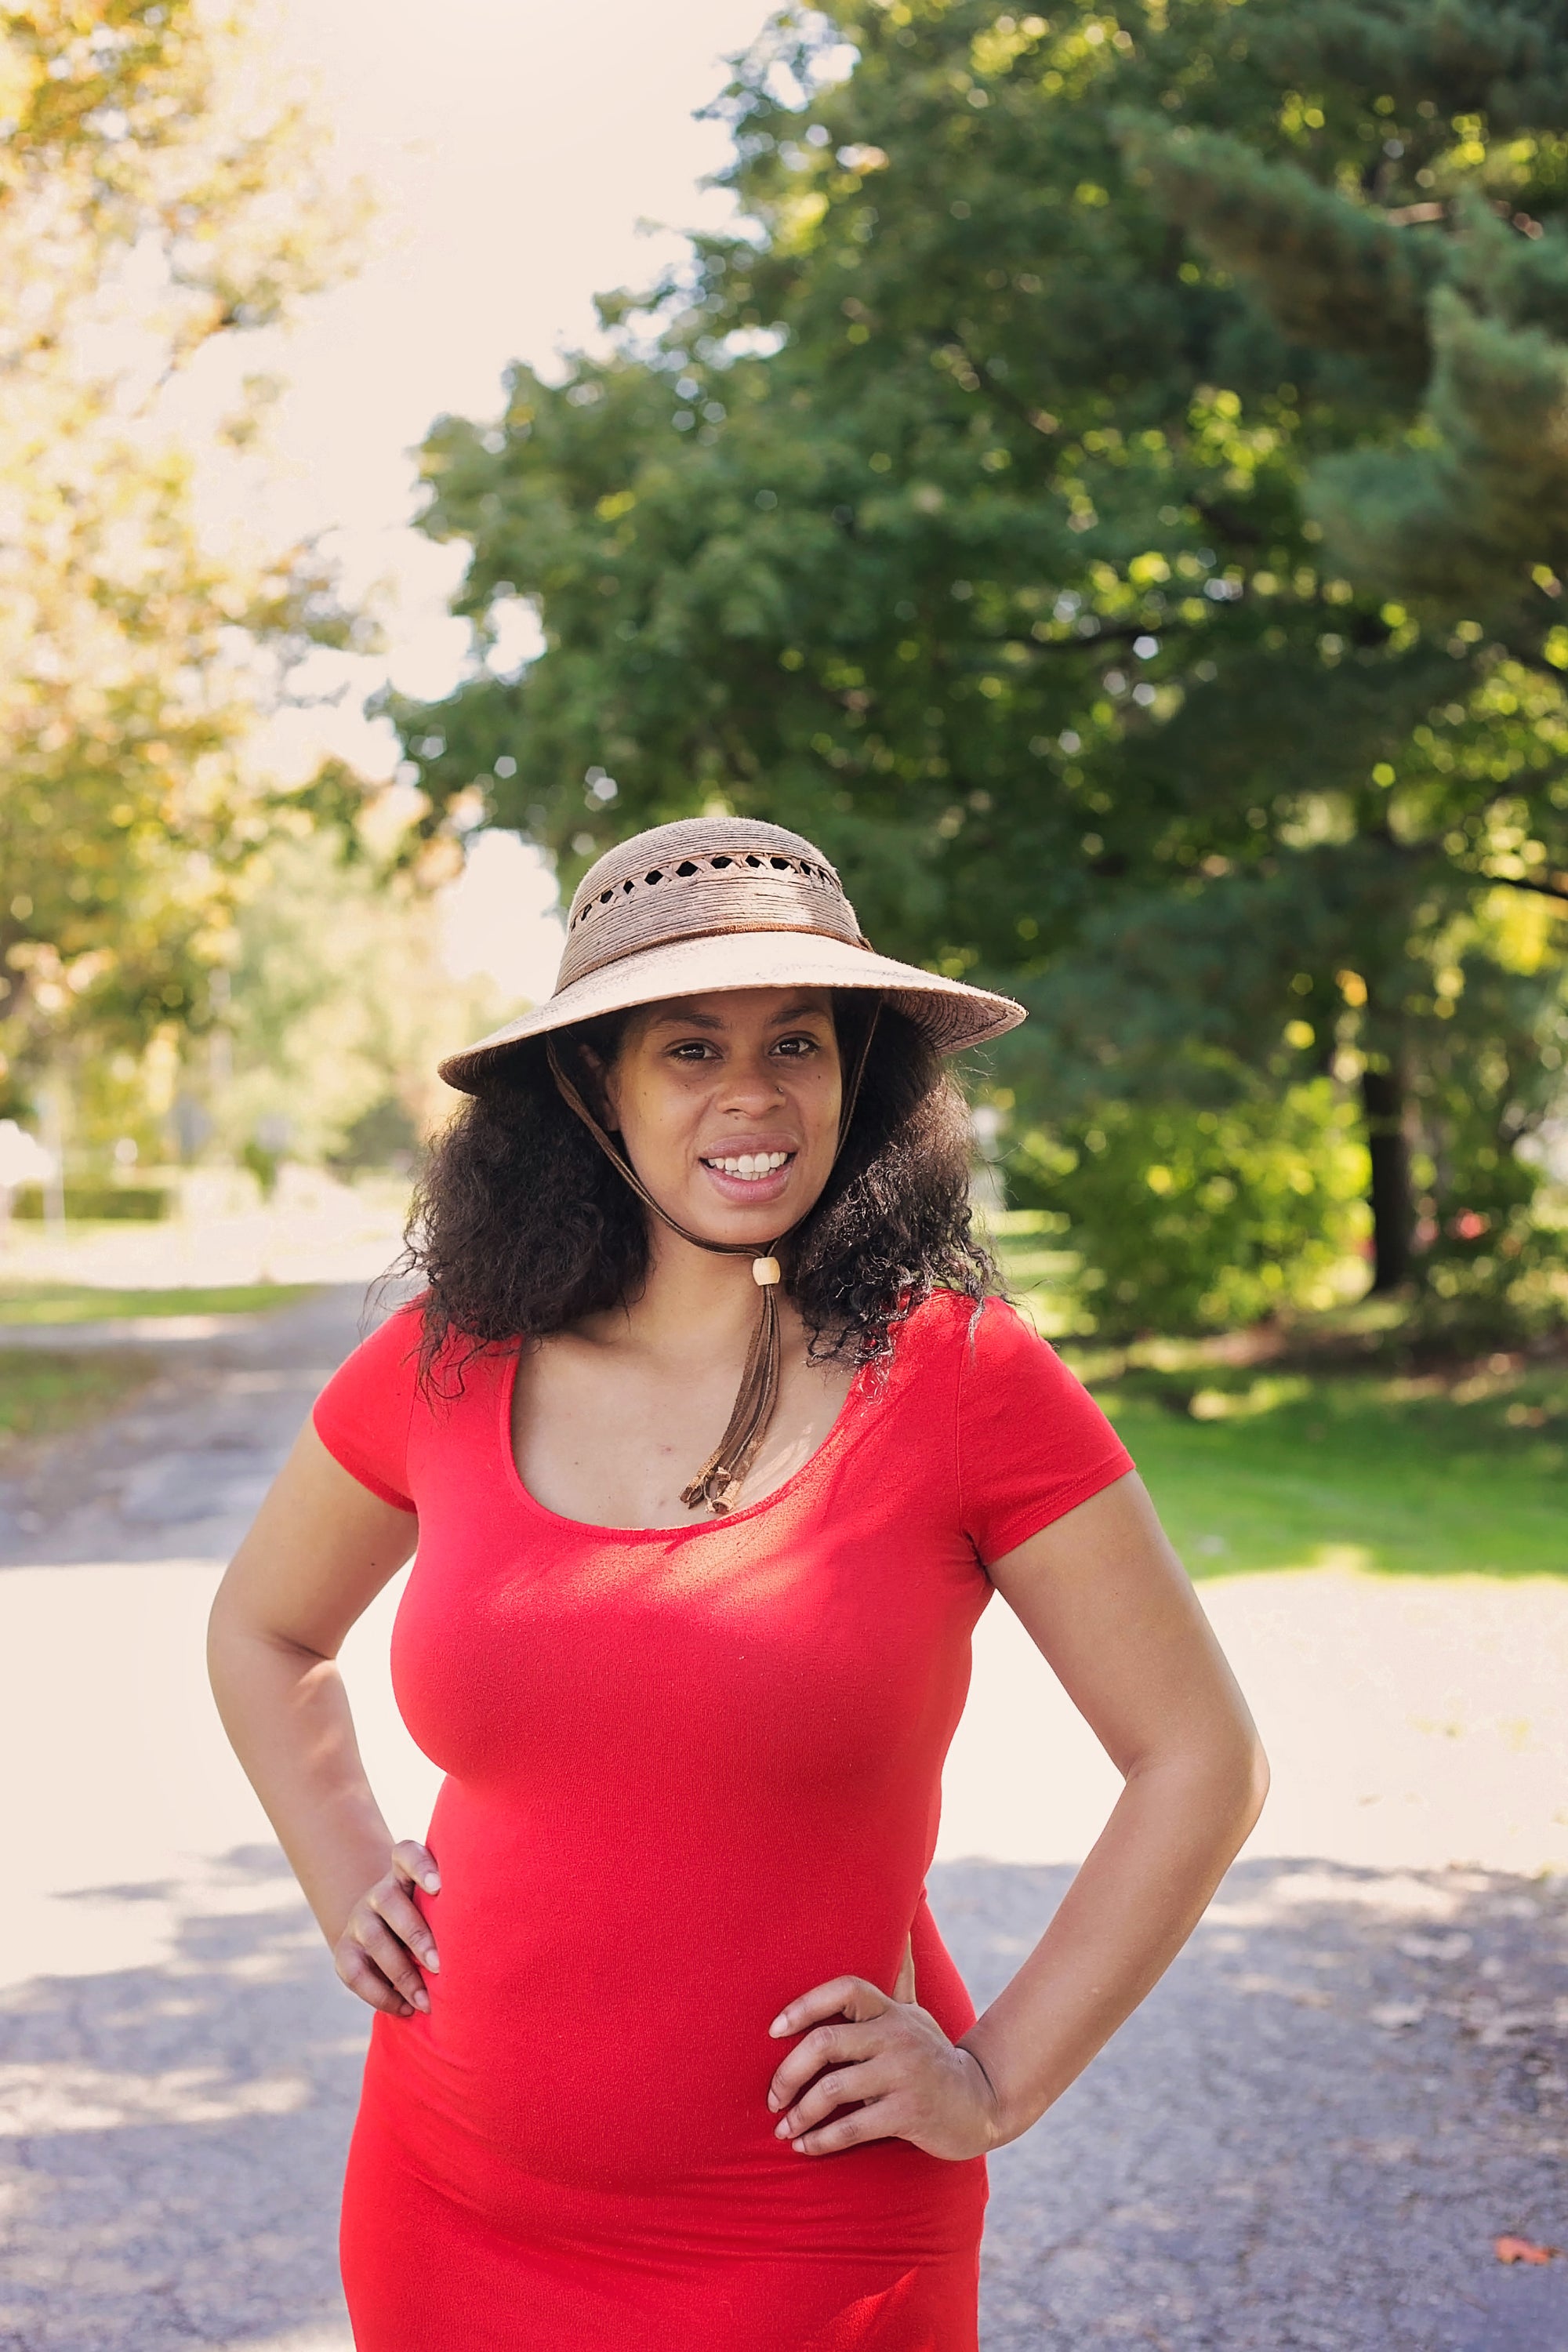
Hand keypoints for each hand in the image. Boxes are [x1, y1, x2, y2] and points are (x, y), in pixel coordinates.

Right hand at [333, 1839, 440, 2017]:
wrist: (387, 1934)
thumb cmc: (431, 1922)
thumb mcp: (440, 1908)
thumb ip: (456, 1909)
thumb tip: (500, 1937)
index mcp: (405, 1873)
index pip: (406, 1854)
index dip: (421, 1866)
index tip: (440, 1886)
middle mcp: (379, 1892)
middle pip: (390, 1901)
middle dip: (416, 1935)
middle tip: (440, 1965)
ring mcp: (359, 1919)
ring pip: (374, 1938)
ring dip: (402, 1973)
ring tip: (427, 2001)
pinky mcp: (344, 1951)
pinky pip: (355, 1973)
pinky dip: (380, 1995)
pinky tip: (405, 2009)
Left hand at [766, 1973, 1001, 2160]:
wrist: (980, 2102)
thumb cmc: (933, 2055)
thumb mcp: (916, 2013)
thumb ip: (900, 1978)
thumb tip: (904, 1924)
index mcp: (891, 2010)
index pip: (844, 1989)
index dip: (804, 2005)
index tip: (773, 2030)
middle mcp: (896, 2035)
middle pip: (826, 2041)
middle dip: (788, 2072)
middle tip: (772, 2097)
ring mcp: (904, 2074)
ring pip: (834, 2089)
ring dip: (800, 2113)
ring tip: (784, 2129)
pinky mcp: (909, 2112)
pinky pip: (853, 2127)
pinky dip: (823, 2140)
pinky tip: (806, 2147)